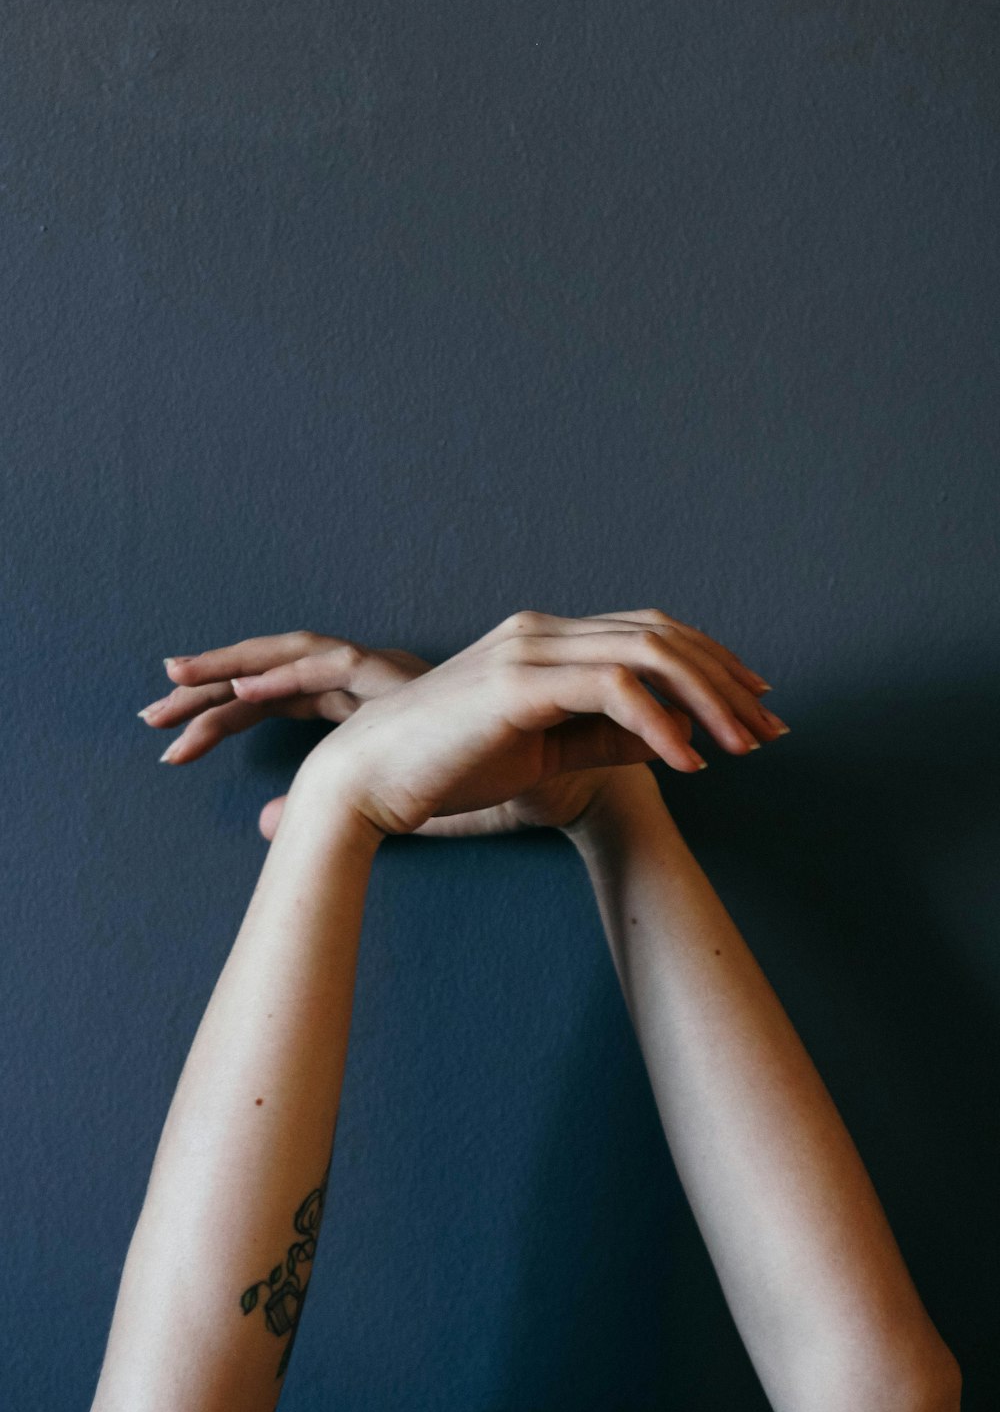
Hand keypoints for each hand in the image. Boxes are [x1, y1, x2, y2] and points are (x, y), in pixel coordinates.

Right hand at [141, 611, 784, 837]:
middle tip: (772, 726)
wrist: (366, 780)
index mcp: (545, 640)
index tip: (755, 704)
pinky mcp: (517, 683)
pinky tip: (687, 760)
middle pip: (662, 633)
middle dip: (726, 679)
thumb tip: (677, 742)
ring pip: (648, 652)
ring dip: (707, 699)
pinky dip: (660, 724)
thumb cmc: (447, 768)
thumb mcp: (545, 754)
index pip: (648, 633)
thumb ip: (606, 739)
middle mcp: (541, 631)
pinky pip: (613, 690)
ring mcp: (528, 649)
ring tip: (743, 746)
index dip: (710, 663)